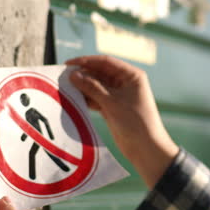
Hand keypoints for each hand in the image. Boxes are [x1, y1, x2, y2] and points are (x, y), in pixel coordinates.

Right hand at [66, 55, 178, 187]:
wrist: (146, 148)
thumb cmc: (135, 121)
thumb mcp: (112, 102)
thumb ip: (92, 87)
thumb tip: (73, 74)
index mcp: (131, 75)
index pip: (106, 62)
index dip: (86, 61)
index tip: (68, 64)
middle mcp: (125, 82)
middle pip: (100, 73)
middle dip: (83, 75)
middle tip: (63, 78)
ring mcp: (119, 95)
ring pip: (96, 86)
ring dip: (83, 87)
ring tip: (65, 88)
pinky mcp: (113, 107)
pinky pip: (96, 98)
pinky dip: (86, 98)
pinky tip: (73, 99)